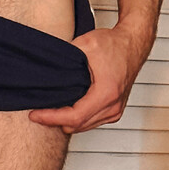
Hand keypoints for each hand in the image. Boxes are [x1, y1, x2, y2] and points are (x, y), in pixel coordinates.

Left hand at [27, 21, 149, 134]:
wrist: (133, 43)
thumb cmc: (114, 43)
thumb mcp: (85, 45)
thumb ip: (65, 58)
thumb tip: (44, 71)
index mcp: (107, 93)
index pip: (74, 117)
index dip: (51, 118)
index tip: (35, 114)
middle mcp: (113, 106)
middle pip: (77, 126)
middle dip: (55, 120)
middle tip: (37, 111)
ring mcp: (115, 111)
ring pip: (83, 127)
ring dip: (66, 121)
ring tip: (49, 109)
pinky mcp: (114, 111)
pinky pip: (91, 122)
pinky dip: (77, 118)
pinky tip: (67, 107)